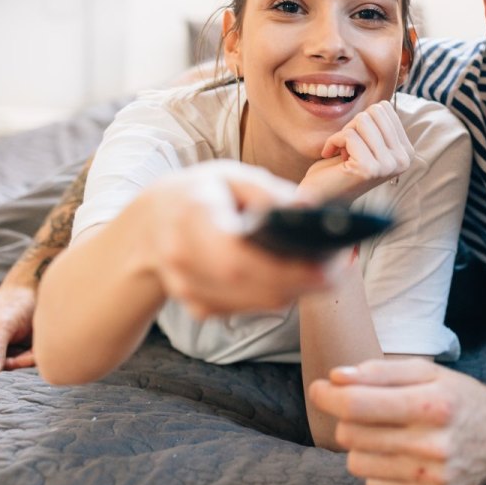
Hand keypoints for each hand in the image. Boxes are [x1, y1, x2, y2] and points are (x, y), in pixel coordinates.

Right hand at [0, 283, 37, 371]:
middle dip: (13, 364)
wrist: (33, 292)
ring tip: (32, 347)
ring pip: (6, 374)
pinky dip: (29, 361)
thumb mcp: (1, 325)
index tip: (15, 358)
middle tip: (29, 353)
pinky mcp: (1, 360)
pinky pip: (17, 370)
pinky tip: (34, 350)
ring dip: (24, 362)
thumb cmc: (13, 304)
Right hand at [144, 160, 344, 318]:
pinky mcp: (196, 306)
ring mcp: (186, 289)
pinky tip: (294, 278)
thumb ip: (268, 191)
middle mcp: (182, 259)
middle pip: (251, 287)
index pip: (239, 258)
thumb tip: (311, 211)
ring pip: (254, 303)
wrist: (146, 227)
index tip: (328, 268)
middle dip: (301, 282)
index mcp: (190, 219)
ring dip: (294, 290)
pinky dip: (274, 295)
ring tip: (325, 270)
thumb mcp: (229, 176)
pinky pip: (246, 308)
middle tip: (338, 269)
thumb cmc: (197, 194)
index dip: (286, 271)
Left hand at [297, 101, 412, 204]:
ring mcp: (387, 165)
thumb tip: (383, 105)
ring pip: (362, 121)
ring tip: (343, 154)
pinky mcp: (368, 168)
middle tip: (348, 147)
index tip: (357, 142)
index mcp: (406, 151)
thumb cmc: (340, 166)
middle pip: (374, 112)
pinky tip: (330, 156)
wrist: (320, 195)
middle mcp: (402, 160)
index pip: (385, 108)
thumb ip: (380, 125)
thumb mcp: (367, 141)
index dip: (363, 121)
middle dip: (354, 126)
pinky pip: (348, 135)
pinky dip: (332, 142)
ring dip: (344, 135)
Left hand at [308, 358, 485, 484]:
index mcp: (432, 404)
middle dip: (349, 418)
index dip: (329, 396)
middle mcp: (434, 444)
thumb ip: (379, 371)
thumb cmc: (458, 397)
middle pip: (352, 435)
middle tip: (368, 410)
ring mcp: (433, 477)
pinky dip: (378, 469)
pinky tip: (400, 455)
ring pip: (357, 464)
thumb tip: (336, 377)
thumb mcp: (427, 372)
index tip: (320, 388)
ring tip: (387, 434)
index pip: (357, 405)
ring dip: (361, 446)